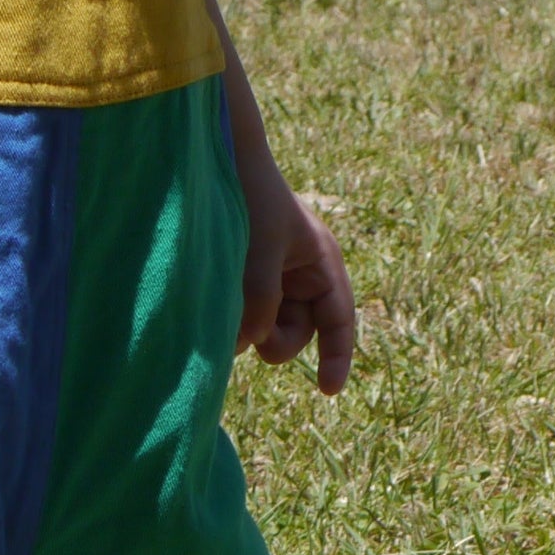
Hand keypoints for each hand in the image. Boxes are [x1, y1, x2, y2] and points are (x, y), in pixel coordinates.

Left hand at [238, 155, 355, 396]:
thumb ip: (261, 297)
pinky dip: (231, 319)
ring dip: (247, 329)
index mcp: (321, 263)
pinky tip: (216, 302)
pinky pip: (243, 317)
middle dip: (276, 341)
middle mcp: (300, 277)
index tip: (328, 391)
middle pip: (298, 334)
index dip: (337, 357)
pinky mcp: (242, 284)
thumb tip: (253, 343)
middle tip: (249, 331)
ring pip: (266, 330)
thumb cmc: (250, 196)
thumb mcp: (261, 248)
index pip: (338, 320)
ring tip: (226, 304)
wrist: (218, 163)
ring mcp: (270, 282)